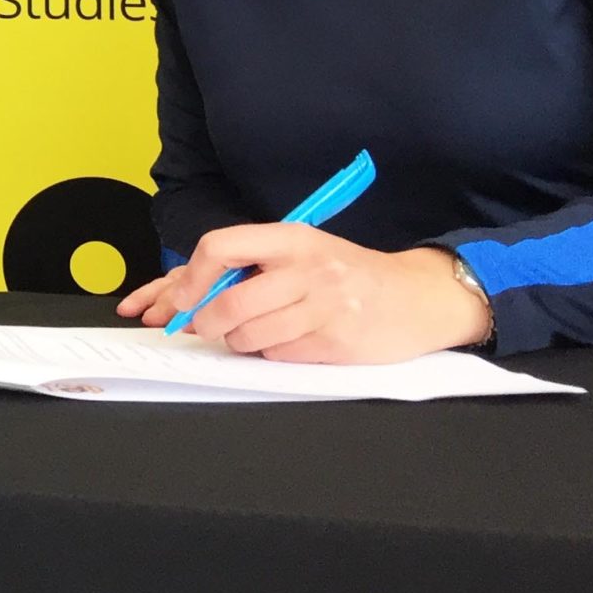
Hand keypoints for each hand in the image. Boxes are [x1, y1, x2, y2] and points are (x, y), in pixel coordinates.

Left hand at [115, 224, 491, 363]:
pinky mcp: (335, 341)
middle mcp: (306, 267)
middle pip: (229, 304)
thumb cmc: (346, 274)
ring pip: (249, 336)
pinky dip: (272, 353)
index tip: (181, 300)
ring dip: (241, 342)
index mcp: (290, 237)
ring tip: (257, 331)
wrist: (416, 297)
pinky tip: (290, 340)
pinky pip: (278, 355)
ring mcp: (324, 306)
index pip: (219, 246)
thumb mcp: (300, 253)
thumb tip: (176, 297)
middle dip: (208, 323)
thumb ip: (246, 267)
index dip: (190, 278)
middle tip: (208, 327)